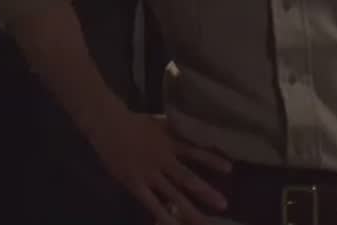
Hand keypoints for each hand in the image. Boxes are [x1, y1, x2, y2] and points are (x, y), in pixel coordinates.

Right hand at [88, 111, 231, 224]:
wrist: (107, 124)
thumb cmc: (133, 123)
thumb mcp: (159, 123)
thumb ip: (175, 130)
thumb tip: (194, 128)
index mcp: (169, 143)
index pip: (195, 152)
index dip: (211, 160)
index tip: (229, 169)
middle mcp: (163, 160)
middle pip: (187, 179)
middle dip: (206, 193)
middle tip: (224, 205)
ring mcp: (149, 174)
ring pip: (172, 195)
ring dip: (189, 210)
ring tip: (205, 223)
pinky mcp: (135, 184)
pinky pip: (151, 203)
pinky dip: (164, 216)